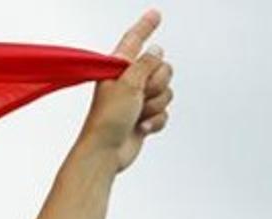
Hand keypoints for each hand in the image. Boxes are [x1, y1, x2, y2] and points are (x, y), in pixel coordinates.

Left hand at [79, 10, 174, 172]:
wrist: (105, 153)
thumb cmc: (107, 119)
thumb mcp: (128, 84)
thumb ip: (145, 64)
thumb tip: (156, 50)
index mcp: (117, 69)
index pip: (134, 41)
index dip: (145, 27)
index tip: (155, 13)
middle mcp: (128, 82)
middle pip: (163, 69)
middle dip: (158, 84)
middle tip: (139, 96)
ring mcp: (136, 100)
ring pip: (167, 92)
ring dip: (155, 105)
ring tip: (136, 115)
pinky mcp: (143, 117)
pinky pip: (164, 112)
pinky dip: (156, 121)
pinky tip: (141, 128)